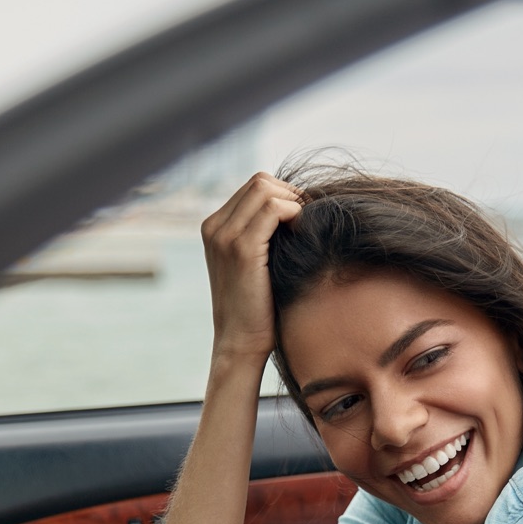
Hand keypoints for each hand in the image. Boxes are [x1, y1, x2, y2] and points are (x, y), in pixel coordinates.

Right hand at [200, 173, 301, 369]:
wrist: (240, 342)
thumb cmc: (255, 307)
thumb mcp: (253, 264)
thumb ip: (262, 234)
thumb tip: (296, 209)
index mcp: (214, 227)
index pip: (254, 186)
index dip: (284, 195)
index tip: (303, 218)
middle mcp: (214, 227)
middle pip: (260, 181)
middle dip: (291, 195)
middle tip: (309, 221)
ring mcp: (224, 236)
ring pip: (266, 189)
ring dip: (294, 203)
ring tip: (305, 229)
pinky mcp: (241, 250)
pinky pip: (273, 209)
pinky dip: (294, 214)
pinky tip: (303, 234)